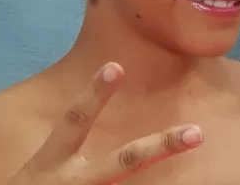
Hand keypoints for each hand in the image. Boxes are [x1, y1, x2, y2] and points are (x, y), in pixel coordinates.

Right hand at [8, 62, 202, 184]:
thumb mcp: (41, 173)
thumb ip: (69, 153)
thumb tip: (99, 127)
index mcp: (52, 163)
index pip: (74, 122)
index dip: (94, 94)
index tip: (116, 66)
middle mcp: (72, 182)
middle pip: (124, 161)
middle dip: (161, 146)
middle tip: (198, 132)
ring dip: (154, 161)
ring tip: (182, 145)